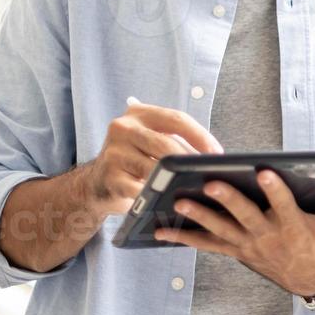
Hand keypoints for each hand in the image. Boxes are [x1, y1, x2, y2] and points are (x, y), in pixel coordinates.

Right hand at [84, 100, 223, 216]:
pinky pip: (140, 188)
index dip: (200, 136)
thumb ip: (176, 143)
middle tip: (208, 174)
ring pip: (154, 167)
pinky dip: (156, 196)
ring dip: (175, 180)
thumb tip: (211, 157)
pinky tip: (169, 201)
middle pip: (166, 144)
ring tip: (194, 188)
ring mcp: (113, 151)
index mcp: (138, 113)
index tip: (217, 152)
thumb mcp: (152, 142)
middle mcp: (123, 127)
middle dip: (190, 161)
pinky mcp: (109, 176)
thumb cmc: (135, 160)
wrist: (97, 183)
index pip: (176, 119)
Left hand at [155, 168, 314, 296]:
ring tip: (176, 202)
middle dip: (227, 200)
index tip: (263, 171)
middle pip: (245, 216)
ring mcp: (249, 246)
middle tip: (209, 183)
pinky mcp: (237, 251)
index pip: (283, 205)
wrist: (314, 281)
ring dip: (198, 217)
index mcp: (294, 227)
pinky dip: (184, 237)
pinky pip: (207, 244)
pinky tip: (159, 229)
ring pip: (221, 230)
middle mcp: (268, 238)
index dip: (274, 189)